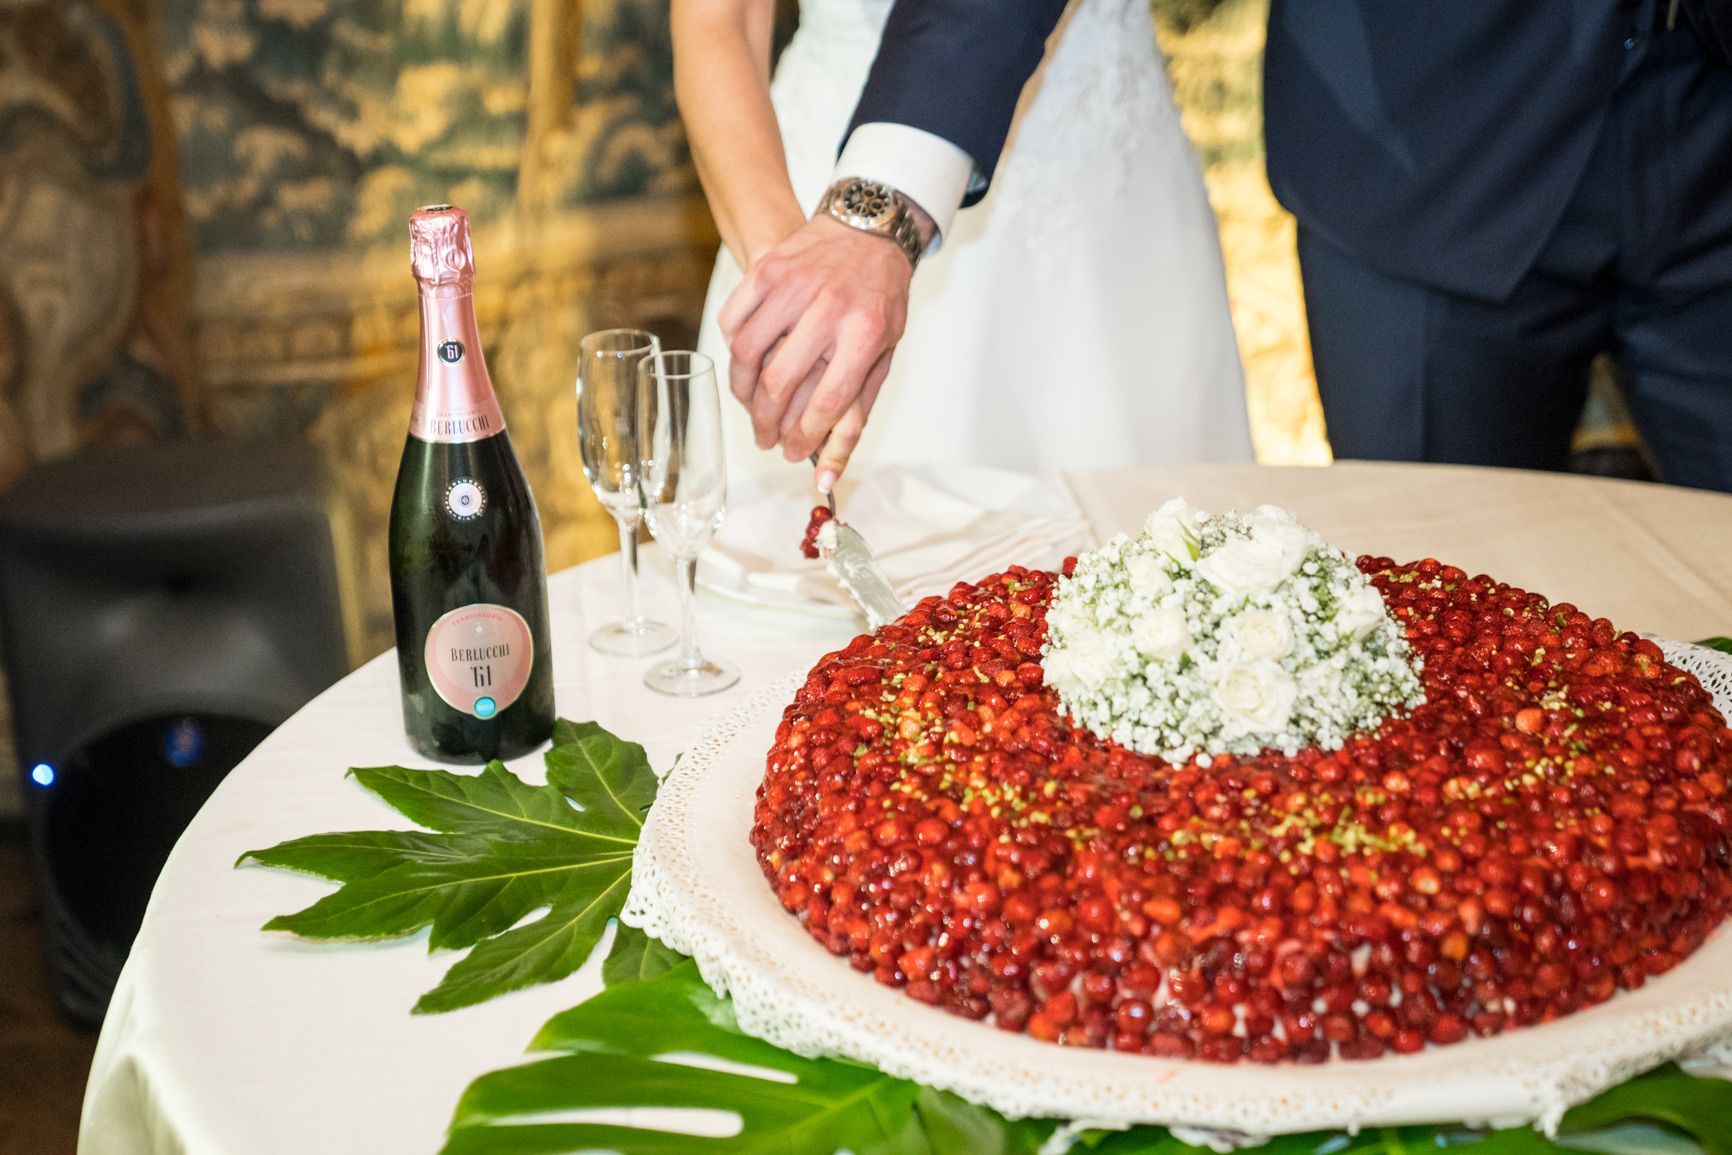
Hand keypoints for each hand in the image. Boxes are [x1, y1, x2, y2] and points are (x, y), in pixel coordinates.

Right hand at [719, 209, 928, 488]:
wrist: (870, 232)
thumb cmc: (879, 299)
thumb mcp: (883, 355)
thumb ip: (855, 414)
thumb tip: (828, 475)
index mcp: (866, 332)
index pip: (828, 399)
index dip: (806, 435)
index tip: (794, 452)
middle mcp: (829, 306)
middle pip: (781, 381)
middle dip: (767, 423)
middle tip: (765, 438)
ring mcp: (794, 283)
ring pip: (747, 352)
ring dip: (744, 393)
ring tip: (752, 409)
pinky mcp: (768, 269)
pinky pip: (733, 320)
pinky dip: (733, 350)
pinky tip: (745, 365)